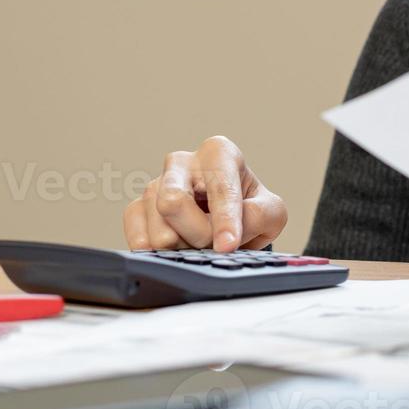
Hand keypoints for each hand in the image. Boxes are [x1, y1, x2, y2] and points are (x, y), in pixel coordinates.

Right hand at [122, 136, 286, 251]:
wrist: (230, 220)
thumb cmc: (250, 208)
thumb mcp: (272, 211)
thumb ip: (259, 215)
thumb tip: (228, 235)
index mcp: (218, 153)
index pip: (218, 187)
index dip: (223, 220)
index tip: (227, 245)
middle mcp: (182, 162)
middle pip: (173, 203)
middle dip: (198, 234)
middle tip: (215, 243)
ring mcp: (155, 185)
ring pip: (158, 230)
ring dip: (184, 248)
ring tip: (199, 242)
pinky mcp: (137, 210)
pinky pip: (138, 240)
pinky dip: (159, 255)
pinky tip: (176, 250)